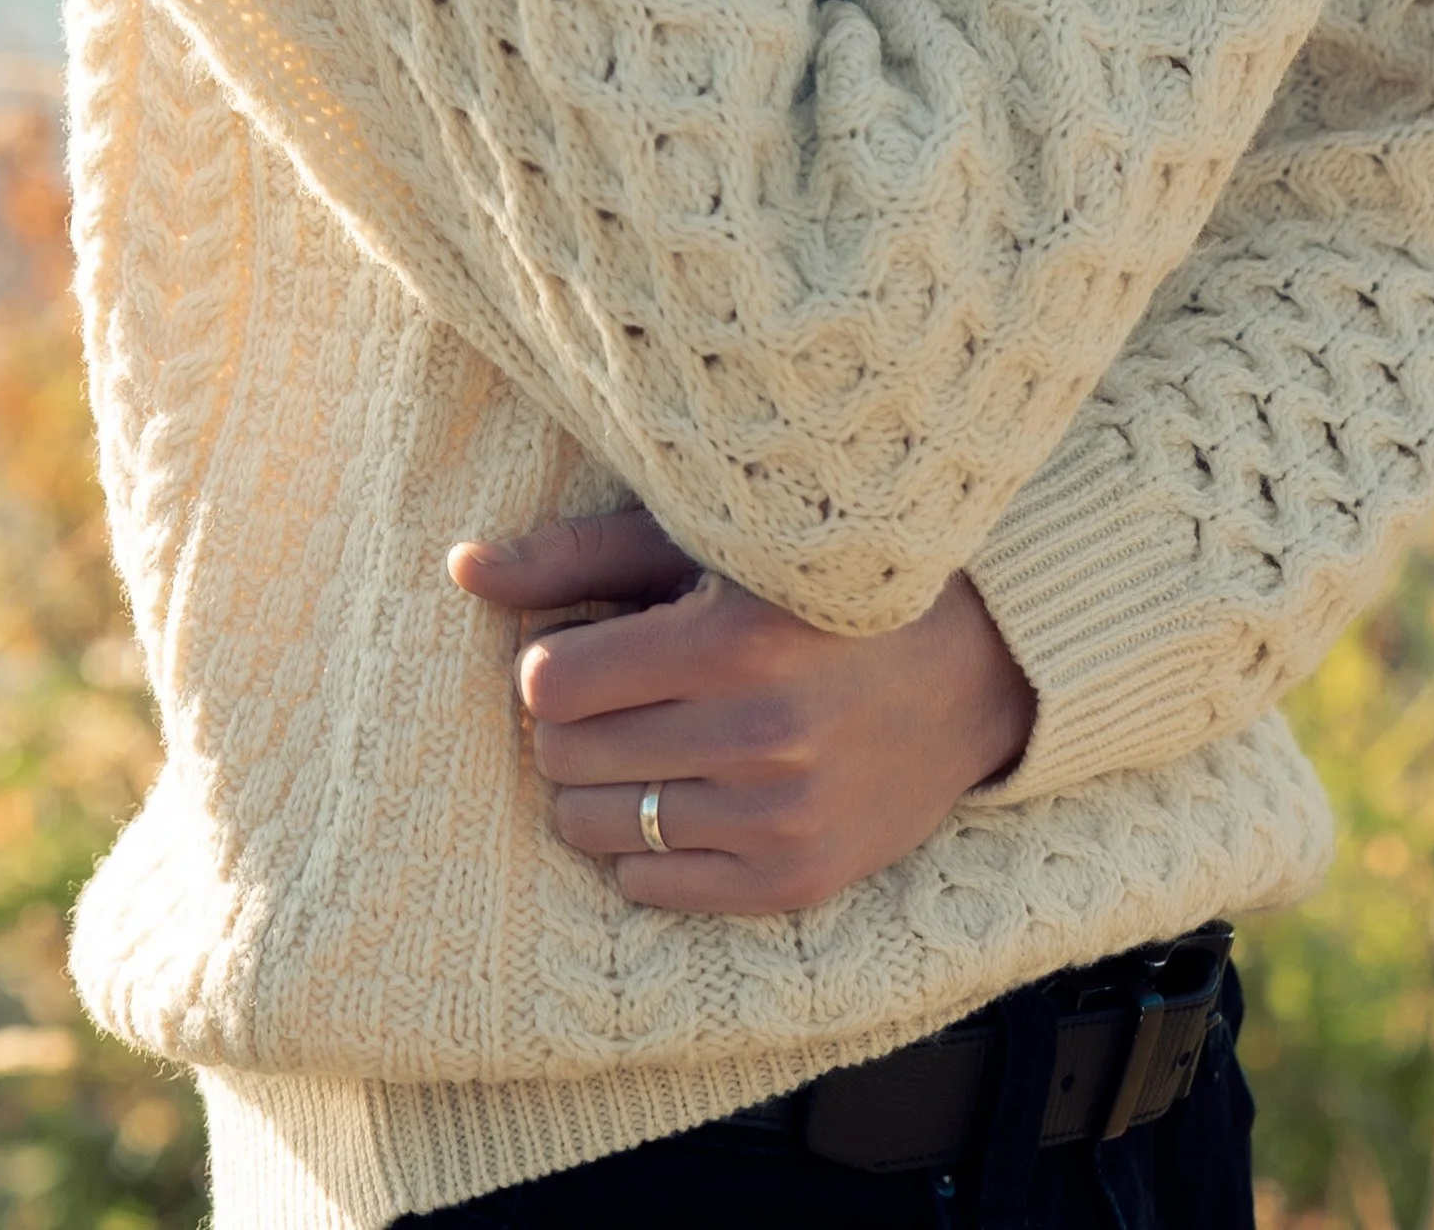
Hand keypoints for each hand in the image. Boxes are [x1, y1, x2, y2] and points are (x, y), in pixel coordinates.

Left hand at [449, 508, 1035, 914]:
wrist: (973, 668)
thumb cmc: (821, 585)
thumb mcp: (709, 544)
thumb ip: (580, 556)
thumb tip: (459, 569)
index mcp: (735, 639)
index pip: (550, 685)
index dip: (552, 662)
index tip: (587, 644)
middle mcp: (759, 735)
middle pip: (562, 755)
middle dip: (568, 723)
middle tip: (613, 692)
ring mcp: (780, 816)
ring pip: (596, 827)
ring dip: (599, 783)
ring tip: (649, 739)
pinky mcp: (798, 878)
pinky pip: (651, 888)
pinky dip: (644, 846)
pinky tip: (682, 791)